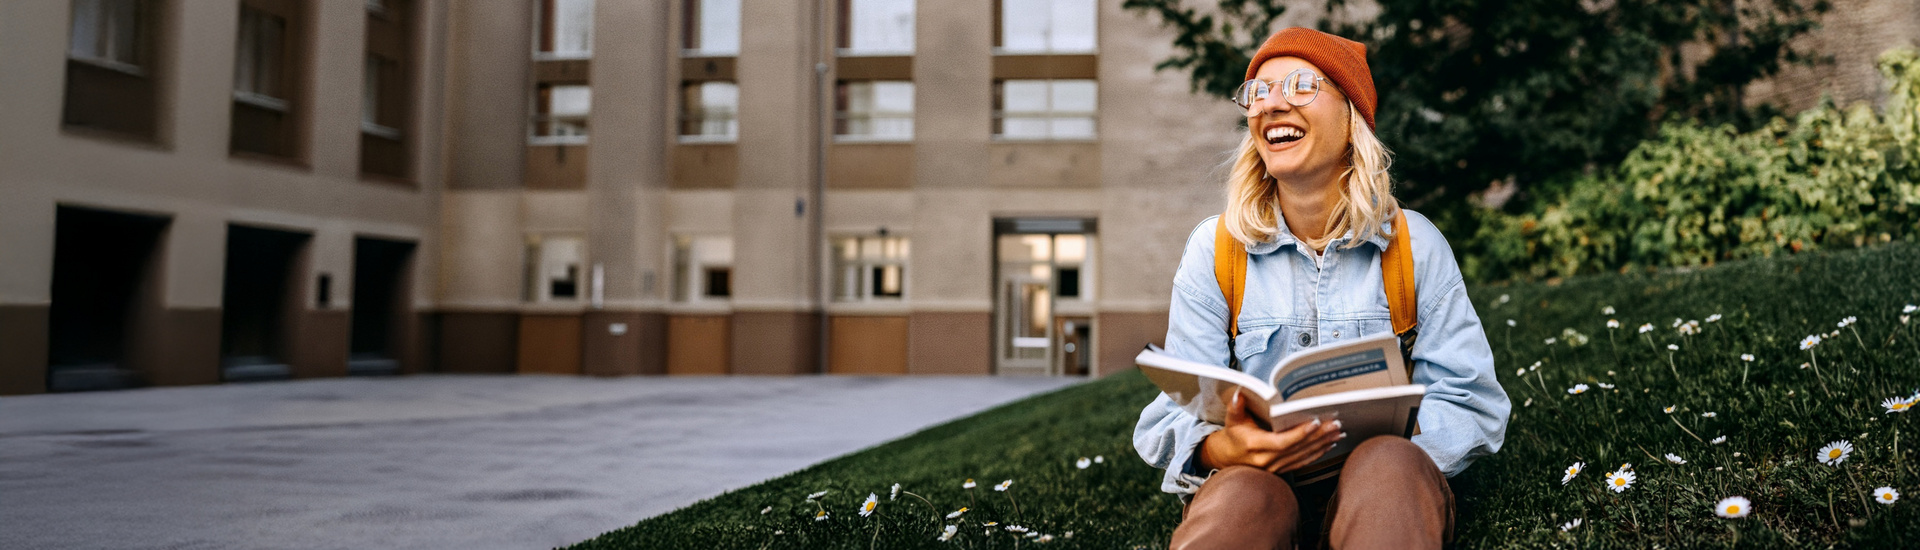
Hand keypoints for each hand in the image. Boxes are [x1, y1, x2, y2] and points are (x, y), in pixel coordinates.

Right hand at [1197, 392, 1344, 473]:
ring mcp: (1275, 468)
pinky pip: (1302, 462)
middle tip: (1335, 424)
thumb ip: (1235, 407)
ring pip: (1303, 456)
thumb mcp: (1231, 419)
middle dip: (1318, 436)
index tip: (1315, 422)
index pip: (1281, 442)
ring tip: (1337, 432)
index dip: (1299, 433)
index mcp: (1254, 446)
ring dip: (1322, 444)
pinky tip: (1330, 444)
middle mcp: (1266, 460)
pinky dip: (1318, 453)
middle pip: (1297, 448)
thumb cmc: (1233, 435)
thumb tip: (1238, 394)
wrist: (1228, 458)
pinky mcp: (1281, 470)